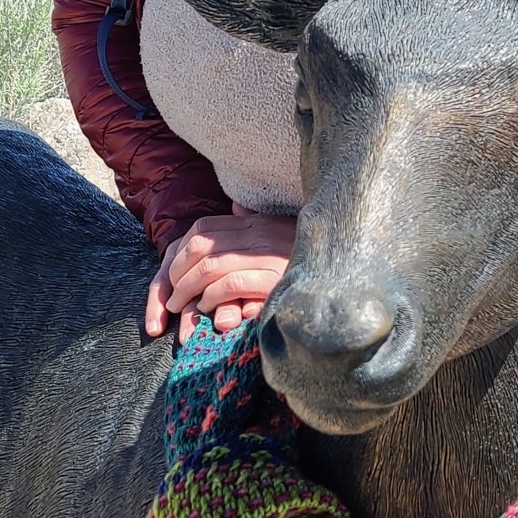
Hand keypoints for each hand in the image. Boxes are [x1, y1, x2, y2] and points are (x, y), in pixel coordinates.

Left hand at [144, 206, 296, 338]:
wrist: (346, 268)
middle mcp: (258, 234)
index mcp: (255, 224)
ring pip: (209, 265)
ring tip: (181, 307)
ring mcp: (266, 254)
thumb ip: (255, 221)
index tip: (172, 275)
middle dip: (177, 272)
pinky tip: (208, 309)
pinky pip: (231, 283)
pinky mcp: (273, 277)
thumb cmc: (309, 256)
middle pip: (200, 244)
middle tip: (171, 297)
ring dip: (188, 289)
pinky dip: (212, 297)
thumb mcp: (280, 233)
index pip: (203, 229)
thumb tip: (234, 208)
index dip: (180, 252)